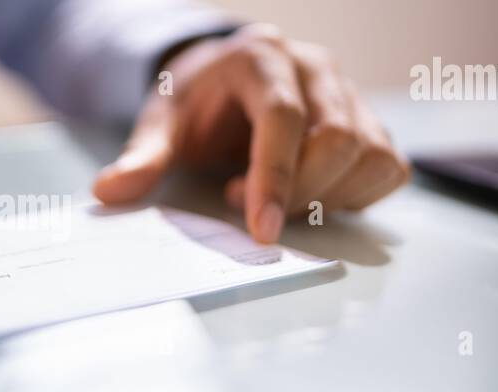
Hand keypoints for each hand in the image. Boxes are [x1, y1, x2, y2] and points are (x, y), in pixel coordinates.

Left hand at [93, 24, 410, 243]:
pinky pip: (388, 166)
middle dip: (298, 192)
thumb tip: (110, 190)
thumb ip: (142, 156)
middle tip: (249, 208)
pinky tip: (314, 197)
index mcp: (261, 57)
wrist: (220, 81)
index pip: (282, 117)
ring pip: (369, 154)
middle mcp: (315, 67)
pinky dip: (356, 195)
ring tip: (278, 199)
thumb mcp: (161, 122)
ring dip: (327, 197)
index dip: (275, 177)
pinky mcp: (369, 120)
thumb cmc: (194, 102)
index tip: (261, 228)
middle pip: (336, 138)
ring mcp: (349, 92)